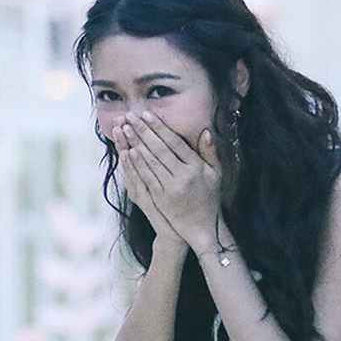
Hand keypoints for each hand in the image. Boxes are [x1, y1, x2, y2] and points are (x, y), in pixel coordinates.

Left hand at [117, 114, 222, 244]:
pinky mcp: (159, 198)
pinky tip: (127, 152)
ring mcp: (169, 188)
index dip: (159, 128)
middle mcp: (183, 177)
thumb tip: (205, 130)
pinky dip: (136, 164)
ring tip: (124, 129)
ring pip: (149, 162)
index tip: (147, 114)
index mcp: (196, 168)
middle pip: (159, 150)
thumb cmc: (209, 197)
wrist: (201, 227)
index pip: (174, 143)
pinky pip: (145, 178)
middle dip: (143, 131)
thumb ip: (210, 152)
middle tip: (129, 116)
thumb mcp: (215, 174)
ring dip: (135, 144)